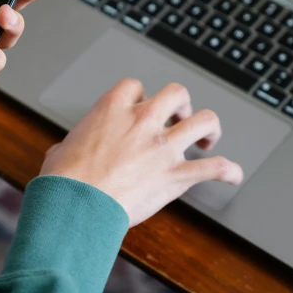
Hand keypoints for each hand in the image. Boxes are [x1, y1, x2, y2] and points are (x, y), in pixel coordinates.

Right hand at [39, 79, 243, 226]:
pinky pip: (215, 168)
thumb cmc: (64, 180)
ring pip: (204, 120)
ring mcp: (163, 148)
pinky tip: (232, 175)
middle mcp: (142, 122)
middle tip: (179, 117)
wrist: (77, 206)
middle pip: (176, 93)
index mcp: (111, 110)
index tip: (138, 107)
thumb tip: (66, 152)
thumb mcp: (60, 151)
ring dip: (208, 128)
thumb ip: (72, 144)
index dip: (139, 96)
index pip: (134, 86)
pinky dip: (228, 171)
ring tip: (206, 138)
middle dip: (180, 104)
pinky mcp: (176, 175)